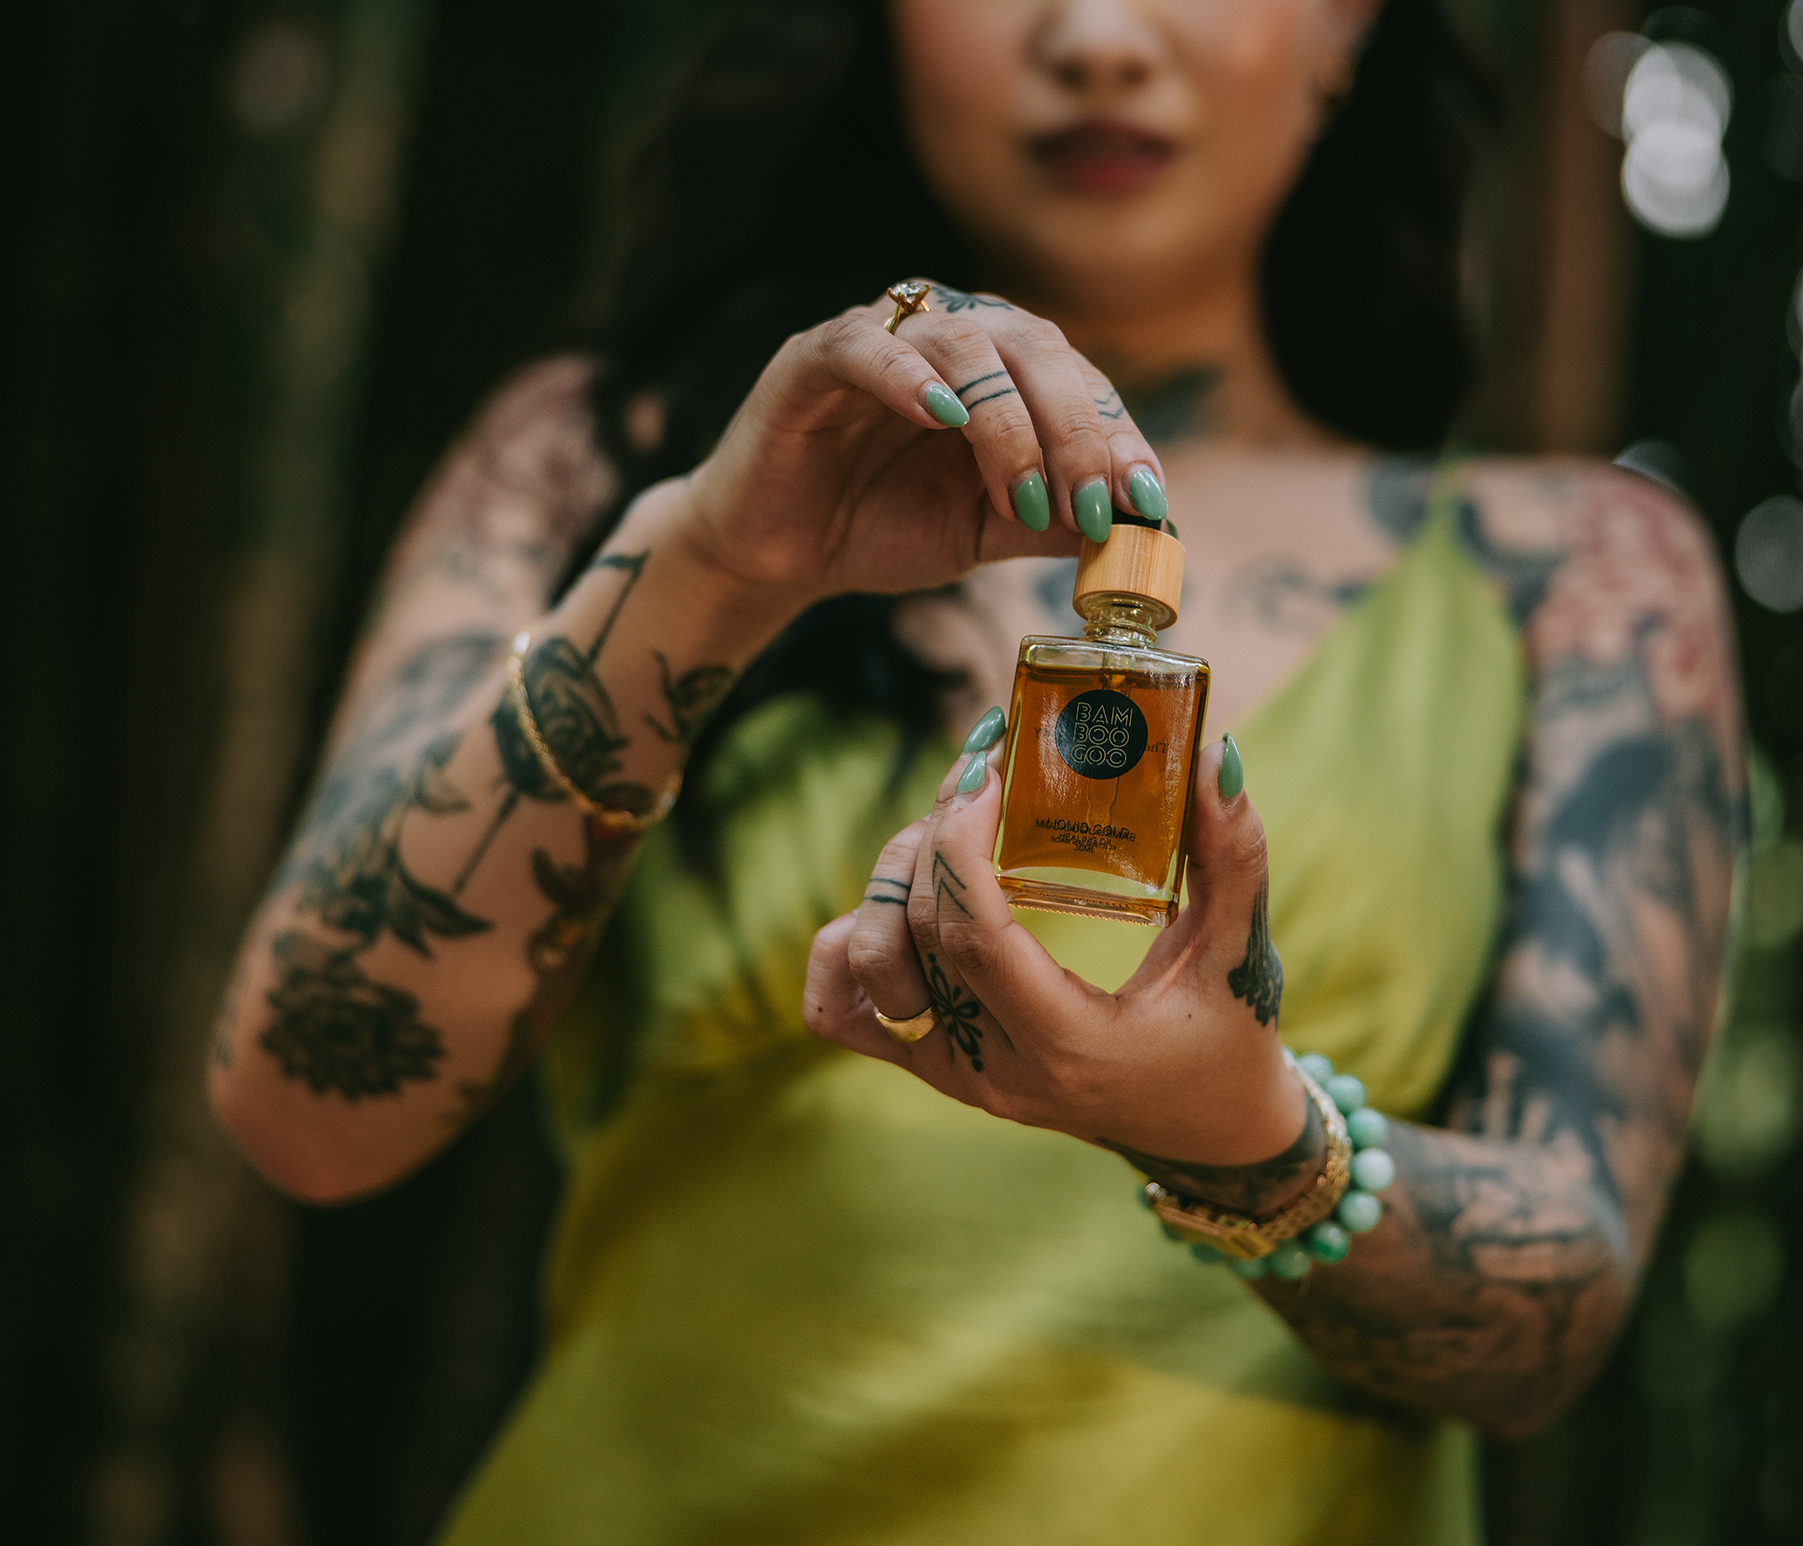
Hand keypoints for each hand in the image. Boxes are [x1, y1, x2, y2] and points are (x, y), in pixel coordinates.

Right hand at [678, 283, 1166, 611]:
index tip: (1147, 500)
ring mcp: (884, 339)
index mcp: (1002, 370)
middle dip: (1077, 430)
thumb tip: (1142, 532)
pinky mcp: (813, 357)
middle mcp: (951, 337)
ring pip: (964, 344)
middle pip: (1035, 347)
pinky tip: (939, 416)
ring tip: (1022, 493)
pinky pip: (865, 345)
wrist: (781, 552)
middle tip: (1093, 505)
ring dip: (1008, 422)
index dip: (1118, 436)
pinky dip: (906, 374)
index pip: (1078, 380)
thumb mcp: (984, 531)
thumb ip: (1052, 522)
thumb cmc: (881, 525)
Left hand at [803, 728, 1318, 1204]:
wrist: (1205, 1131)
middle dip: (938, 836)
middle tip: (980, 773)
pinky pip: (843, 1011)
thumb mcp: (1241, 952)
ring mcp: (957, 1073)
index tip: (985, 771)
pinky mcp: (935, 1068)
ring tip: (950, 833)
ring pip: (872, 963)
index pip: (976, 938)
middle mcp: (996, 1068)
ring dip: (895, 881)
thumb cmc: (1228, 1040)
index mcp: (1069, 1045)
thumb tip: (1212, 753)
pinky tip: (897, 902)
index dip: (962, 846)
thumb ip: (1232, 854)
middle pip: (922, 932)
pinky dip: (850, 948)